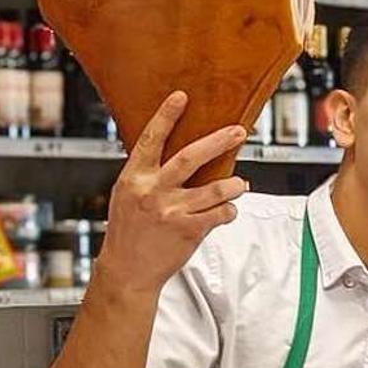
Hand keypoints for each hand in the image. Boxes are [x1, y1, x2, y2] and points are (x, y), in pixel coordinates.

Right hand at [95, 92, 249, 291]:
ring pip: (217, 188)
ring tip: (240, 184)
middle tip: (239, 131)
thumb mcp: (128, 196)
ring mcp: (171, 211)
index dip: (166, 117)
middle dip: (219, 141)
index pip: (151, 140)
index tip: (181, 97)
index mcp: (134, 178)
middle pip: (191, 157)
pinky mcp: (189, 230)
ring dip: (235, 185)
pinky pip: (222, 212)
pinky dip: (229, 210)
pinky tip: (227, 211)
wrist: (127, 270)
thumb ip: (150, 175)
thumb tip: (176, 151)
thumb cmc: (130, 231)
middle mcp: (152, 191)